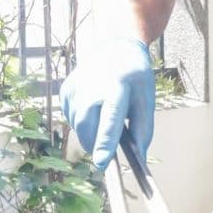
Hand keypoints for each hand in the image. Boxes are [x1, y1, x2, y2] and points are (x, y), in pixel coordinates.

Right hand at [59, 37, 154, 170]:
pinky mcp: (66, 89)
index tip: (101, 164)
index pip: (110, 119)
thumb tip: (139, 160)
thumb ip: (143, 131)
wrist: (117, 48)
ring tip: (104, 115)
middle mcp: (92, 86)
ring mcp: (75, 86)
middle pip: (86, 126)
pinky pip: (70, 118)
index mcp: (117, 88)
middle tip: (106, 150)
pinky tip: (93, 108)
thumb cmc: (136, 79)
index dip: (105, 143)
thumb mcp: (147, 101)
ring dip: (89, 132)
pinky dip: (81, 122)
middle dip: (94, 143)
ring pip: (76, 125)